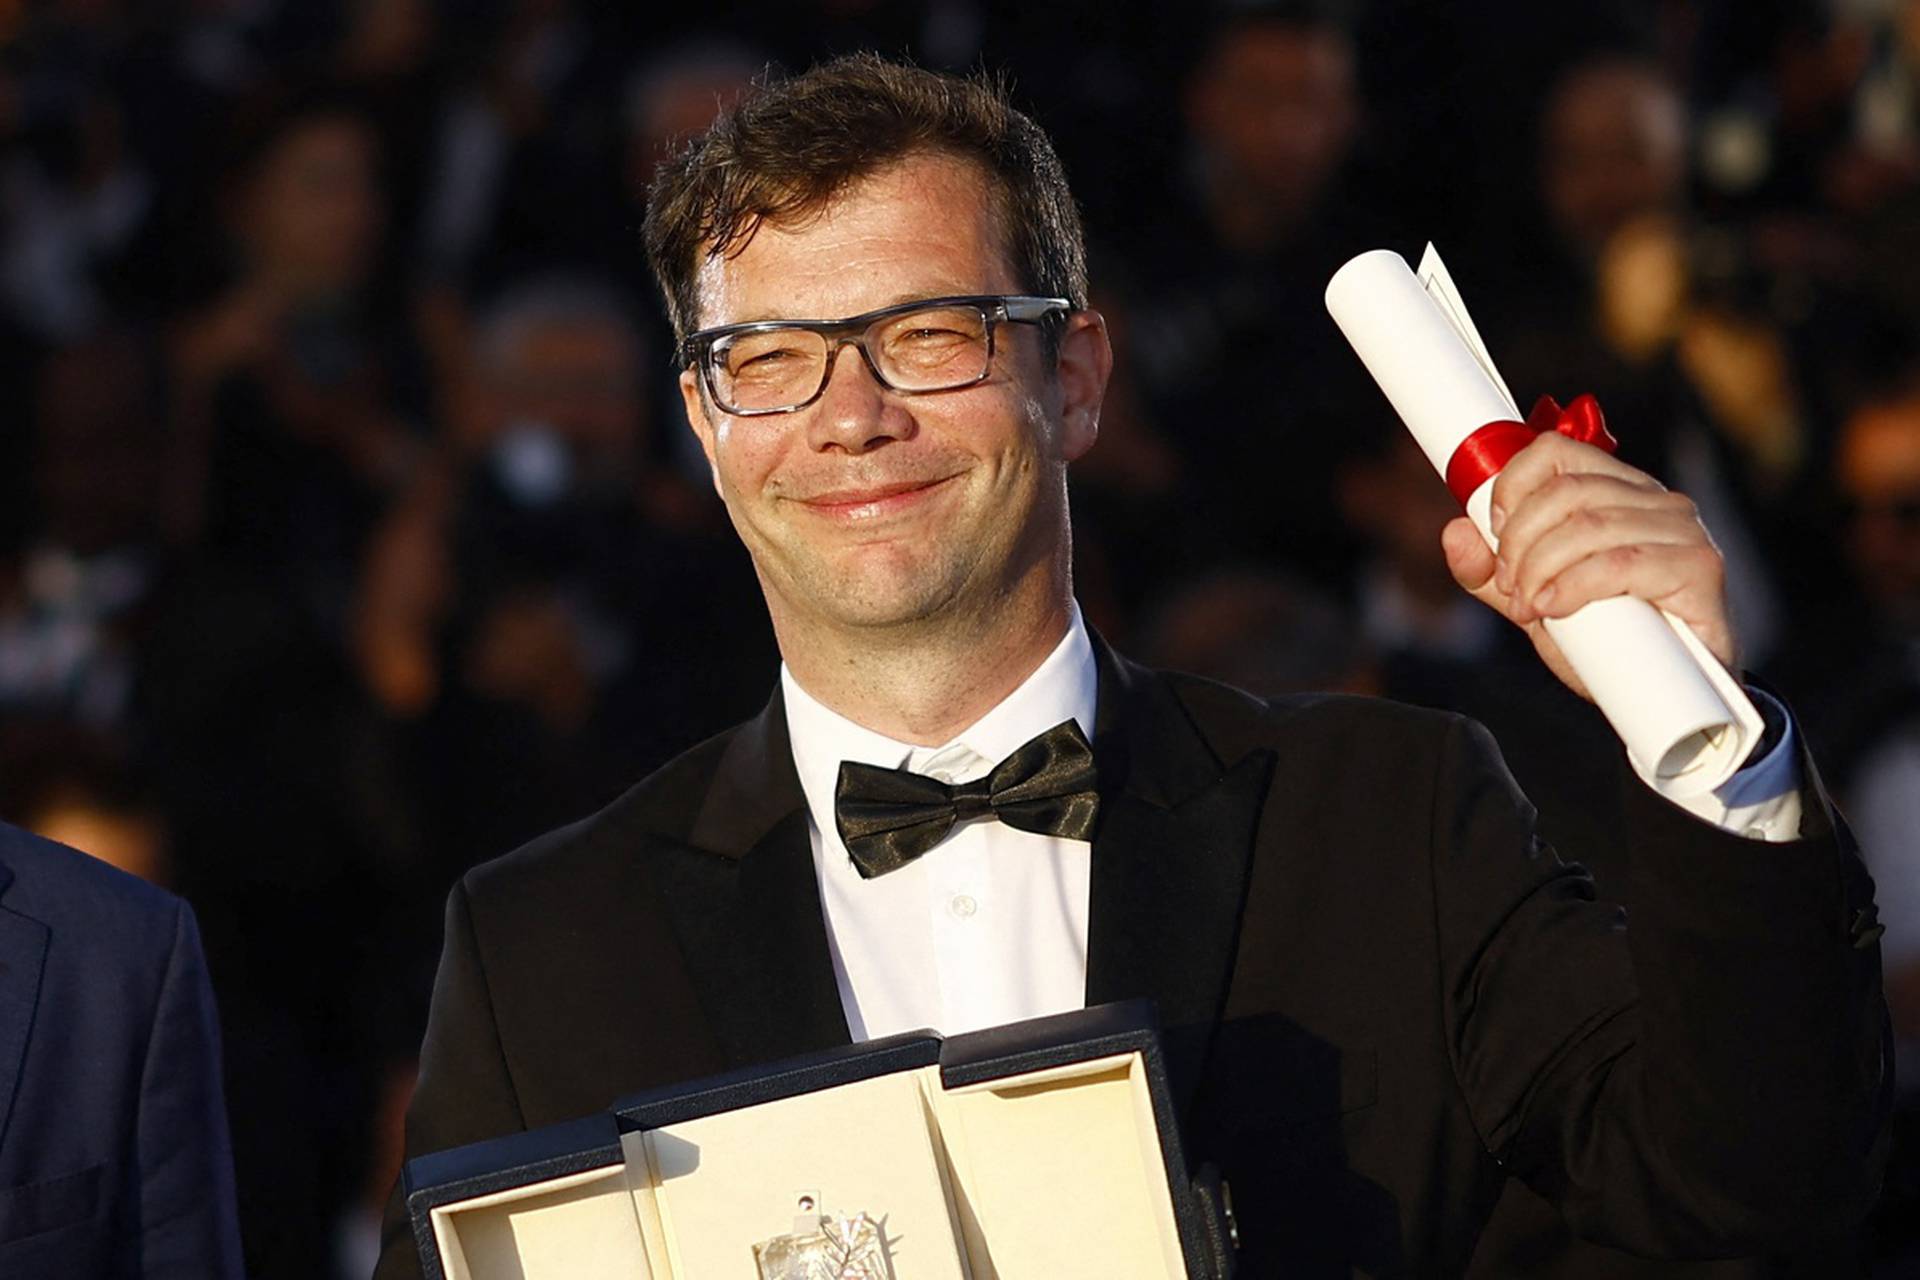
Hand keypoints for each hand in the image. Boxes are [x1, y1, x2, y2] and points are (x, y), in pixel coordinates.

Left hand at [1439, 432, 1734, 701]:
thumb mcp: (1534, 603)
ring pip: (1588, 526)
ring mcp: (1683, 531)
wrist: (1666, 698)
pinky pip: (1622, 562)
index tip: (1494, 531)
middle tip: (1509, 586)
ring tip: (1529, 606)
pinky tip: (1553, 608)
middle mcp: (1656, 501)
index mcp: (1619, 492)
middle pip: (1566, 492)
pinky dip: (1574, 585)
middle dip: (1519, 542)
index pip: (1556, 451)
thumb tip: (1454, 532)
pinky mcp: (1699, 568)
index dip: (1512, 485)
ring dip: (1539, 568)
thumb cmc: (1610, 645)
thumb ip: (1491, 573)